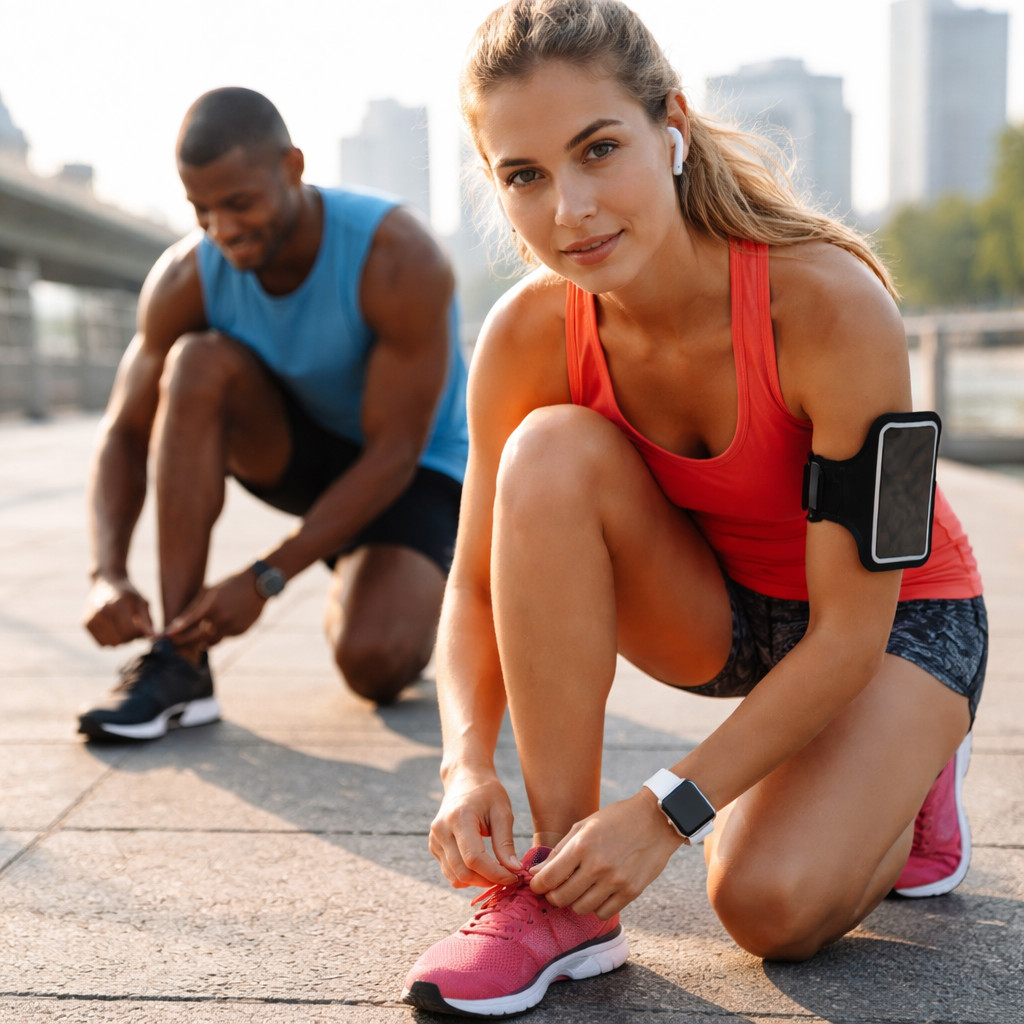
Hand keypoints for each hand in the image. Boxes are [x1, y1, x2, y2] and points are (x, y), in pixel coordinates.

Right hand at [84, 575, 154, 646]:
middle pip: (122, 639)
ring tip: (123, 629)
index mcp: (119, 603)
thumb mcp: (142, 602)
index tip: (142, 627)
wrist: (106, 582)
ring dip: (121, 641)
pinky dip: (110, 640)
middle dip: (131, 638)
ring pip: (112, 644)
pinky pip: (102, 643)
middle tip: (133, 628)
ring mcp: (92, 617)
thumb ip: (148, 620)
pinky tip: (113, 630)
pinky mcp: (85, 623)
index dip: (140, 633)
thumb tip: (155, 638)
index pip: (131, 631)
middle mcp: (103, 610)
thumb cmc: (128, 594)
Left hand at [164, 568, 265, 648]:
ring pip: (212, 641)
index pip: (188, 624)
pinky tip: (221, 625)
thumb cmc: (229, 585)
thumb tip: (178, 624)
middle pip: (198, 638)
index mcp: (211, 606)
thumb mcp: (210, 591)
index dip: (176, 632)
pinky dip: (220, 634)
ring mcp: (232, 626)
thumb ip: (194, 608)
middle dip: (186, 642)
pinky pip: (226, 637)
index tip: (166, 636)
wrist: (258, 585)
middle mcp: (222, 619)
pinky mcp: (241, 631)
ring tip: (197, 638)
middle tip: (177, 643)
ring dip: (203, 641)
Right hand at [429, 766, 520, 888]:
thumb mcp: (502, 812)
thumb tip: (513, 870)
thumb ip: (505, 843)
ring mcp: (434, 839)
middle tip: (509, 879)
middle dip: (488, 881)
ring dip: (478, 881)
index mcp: (459, 818)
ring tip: (498, 874)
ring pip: (455, 876)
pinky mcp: (434, 846)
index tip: (514, 877)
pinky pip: (450, 871)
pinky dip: (467, 876)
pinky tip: (484, 868)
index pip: (474, 859)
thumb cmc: (487, 792)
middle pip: (463, 871)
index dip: (495, 874)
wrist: (464, 778)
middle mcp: (441, 830)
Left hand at [528, 790, 683, 919]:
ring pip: (581, 909)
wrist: (657, 820)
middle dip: (553, 896)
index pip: (548, 878)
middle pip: (561, 898)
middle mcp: (597, 866)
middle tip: (557, 888)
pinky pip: (603, 913)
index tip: (537, 885)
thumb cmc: (617, 819)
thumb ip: (559, 851)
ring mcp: (615, 881)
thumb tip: (535, 873)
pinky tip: (598, 893)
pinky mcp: (631, 892)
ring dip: (575, 902)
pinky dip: (596, 907)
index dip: (537, 885)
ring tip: (579, 889)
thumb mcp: (584, 826)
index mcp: (582, 845)